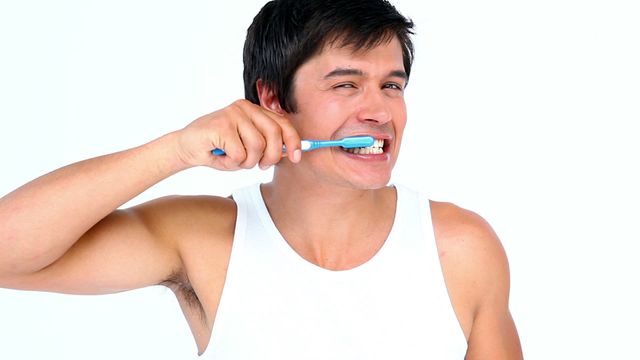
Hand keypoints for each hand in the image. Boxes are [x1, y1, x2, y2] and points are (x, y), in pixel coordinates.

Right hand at [175, 99, 301, 170]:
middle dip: (271, 157)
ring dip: (248, 162)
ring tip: (235, 159)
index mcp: (254, 110)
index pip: (282, 123)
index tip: (297, 157)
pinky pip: (240, 153)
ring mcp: (233, 114)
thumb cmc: (219, 149)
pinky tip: (222, 157)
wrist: (186, 148)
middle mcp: (245, 107)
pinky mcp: (221, 124)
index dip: (293, 141)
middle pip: (274, 134)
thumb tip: (291, 152)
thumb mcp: (248, 147)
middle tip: (261, 166)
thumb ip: (268, 145)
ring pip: (257, 146)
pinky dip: (233, 163)